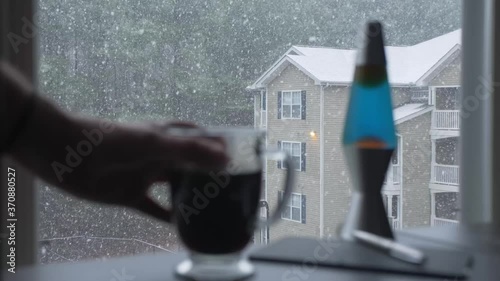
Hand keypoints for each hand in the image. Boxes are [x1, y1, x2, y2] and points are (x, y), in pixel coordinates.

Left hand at [54, 120, 227, 222]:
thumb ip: (189, 151)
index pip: (198, 137)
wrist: (67, 154)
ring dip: (189, 193)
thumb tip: (224, 158)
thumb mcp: (155, 143)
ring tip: (211, 204)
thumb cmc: (112, 139)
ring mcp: (145, 174)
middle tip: (229, 185)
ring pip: (174, 185)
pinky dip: (165, 215)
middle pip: (189, 163)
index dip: (217, 144)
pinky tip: (180, 224)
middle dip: (207, 172)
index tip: (237, 154)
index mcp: (165, 135)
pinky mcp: (131, 194)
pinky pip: (153, 207)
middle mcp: (158, 154)